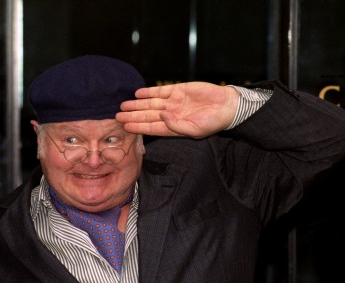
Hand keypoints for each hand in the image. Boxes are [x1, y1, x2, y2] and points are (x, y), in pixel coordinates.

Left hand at [116, 82, 239, 137]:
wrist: (226, 106)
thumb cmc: (213, 122)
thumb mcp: (195, 130)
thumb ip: (177, 126)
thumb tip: (162, 117)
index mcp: (173, 127)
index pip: (150, 127)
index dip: (137, 127)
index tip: (125, 126)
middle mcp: (170, 114)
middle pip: (146, 115)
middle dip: (132, 116)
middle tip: (117, 116)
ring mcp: (173, 102)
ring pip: (150, 103)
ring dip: (136, 104)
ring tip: (123, 105)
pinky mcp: (179, 89)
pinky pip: (160, 91)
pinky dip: (149, 92)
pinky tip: (138, 93)